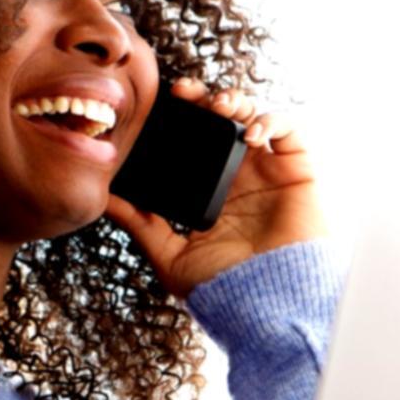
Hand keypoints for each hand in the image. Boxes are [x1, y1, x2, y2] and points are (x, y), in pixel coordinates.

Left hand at [103, 77, 327, 298]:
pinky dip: (271, 119)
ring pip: (253, 115)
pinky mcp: (297, 170)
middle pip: (220, 120)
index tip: (158, 106)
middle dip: (202, 99)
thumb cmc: (224, 289)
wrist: (267, 305)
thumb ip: (139, 223)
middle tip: (184, 93)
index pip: (192, 142)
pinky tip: (252, 132)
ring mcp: (268, 170)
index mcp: (209, 190)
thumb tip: (102, 198)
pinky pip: (289, 129)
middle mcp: (238, 176)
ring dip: (235, 101)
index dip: (178, 119)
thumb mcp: (169, 254)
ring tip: (219, 106)